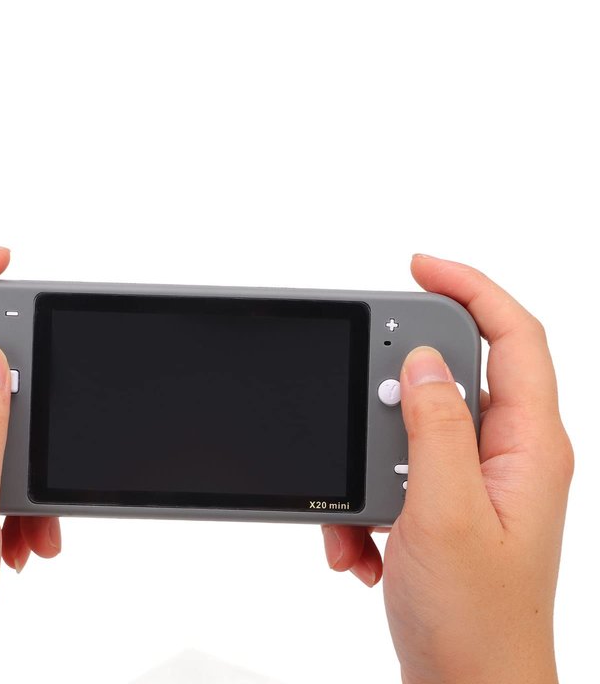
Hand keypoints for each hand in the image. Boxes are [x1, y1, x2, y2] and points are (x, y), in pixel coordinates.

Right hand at [321, 255, 572, 683]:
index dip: (469, 287)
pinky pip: (394, 471)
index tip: (418, 267)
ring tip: (361, 517)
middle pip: (451, 375)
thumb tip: (420, 360)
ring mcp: (473, 479)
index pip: (512, 334)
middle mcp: (506, 454)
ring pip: (410, 428)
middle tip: (361, 409)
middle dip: (393, 393)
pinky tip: (364, 545)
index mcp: (527, 445)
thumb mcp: (443, 511)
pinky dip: (365, 500)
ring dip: (369, 466)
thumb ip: (435, 425)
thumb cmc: (476, 622)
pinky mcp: (442, 503)